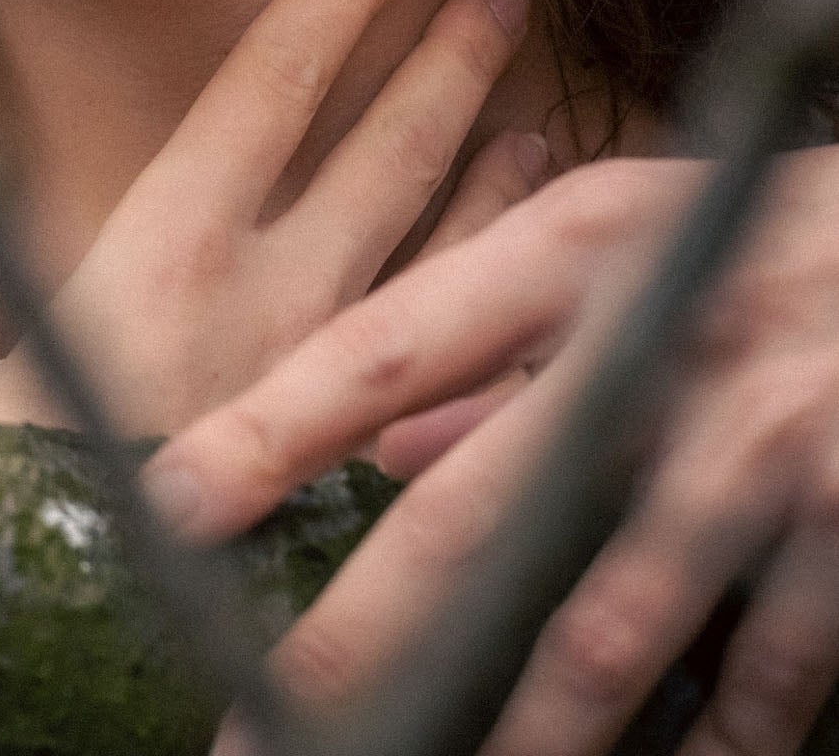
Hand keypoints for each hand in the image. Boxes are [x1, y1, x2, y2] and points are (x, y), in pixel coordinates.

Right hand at [0, 0, 541, 433]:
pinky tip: (521, 258)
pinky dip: (488, 295)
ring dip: (487, 165)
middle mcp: (265, 306)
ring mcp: (325, 386)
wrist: (46, 672)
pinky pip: (446, 359)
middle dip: (439, 61)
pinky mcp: (354, 462)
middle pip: (379, 150)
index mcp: (159, 256)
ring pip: (436, 247)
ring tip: (535, 99)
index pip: (266, 84)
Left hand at [145, 147, 838, 755]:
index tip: (166, 509)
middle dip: (352, 647)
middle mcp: (654, 344)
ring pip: (605, 633)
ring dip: (514, 743)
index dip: (271, 430)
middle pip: (471, 517)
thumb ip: (501, 343)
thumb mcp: (629, 234)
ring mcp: (757, 442)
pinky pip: (759, 679)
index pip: (389, 346)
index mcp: (577, 250)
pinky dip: (704, 746)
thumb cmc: (766, 227)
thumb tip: (384, 458)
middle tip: (251, 741)